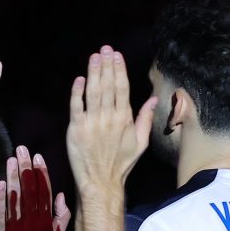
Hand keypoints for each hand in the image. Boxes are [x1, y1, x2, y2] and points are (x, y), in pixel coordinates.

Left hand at [0, 146, 69, 230]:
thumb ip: (62, 216)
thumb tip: (62, 195)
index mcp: (46, 220)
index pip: (45, 191)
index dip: (41, 173)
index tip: (37, 156)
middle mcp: (33, 220)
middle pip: (30, 189)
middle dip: (26, 168)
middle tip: (22, 149)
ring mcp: (17, 226)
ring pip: (16, 197)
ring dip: (13, 177)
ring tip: (11, 159)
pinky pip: (2, 211)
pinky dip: (1, 197)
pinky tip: (1, 183)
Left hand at [67, 45, 156, 194]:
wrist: (100, 182)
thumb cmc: (120, 164)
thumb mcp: (140, 142)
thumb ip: (146, 119)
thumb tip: (153, 99)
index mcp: (125, 119)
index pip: (122, 88)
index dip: (119, 69)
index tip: (116, 55)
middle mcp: (109, 118)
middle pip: (108, 85)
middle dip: (106, 65)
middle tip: (104, 49)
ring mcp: (92, 123)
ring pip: (93, 92)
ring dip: (93, 72)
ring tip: (94, 57)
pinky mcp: (76, 130)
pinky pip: (76, 106)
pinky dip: (77, 92)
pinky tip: (80, 79)